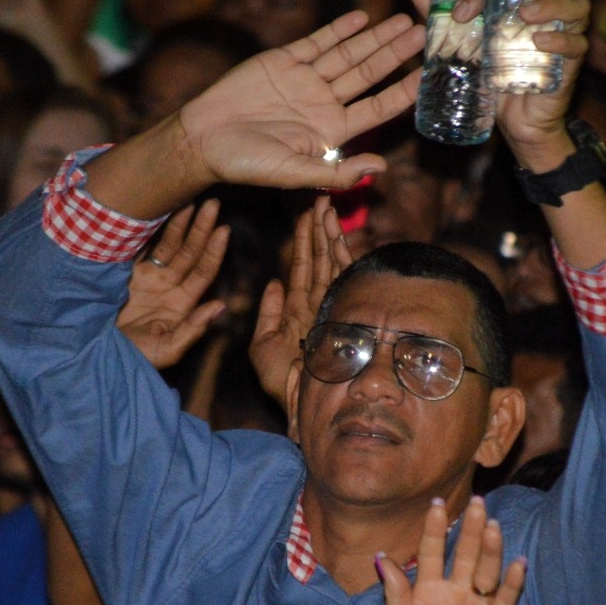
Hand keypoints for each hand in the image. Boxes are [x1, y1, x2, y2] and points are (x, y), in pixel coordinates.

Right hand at [118, 200, 229, 367]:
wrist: (93, 352)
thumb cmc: (133, 357)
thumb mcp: (166, 349)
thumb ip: (192, 329)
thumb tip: (220, 305)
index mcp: (181, 303)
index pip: (203, 272)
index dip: (214, 251)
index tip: (225, 229)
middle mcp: (167, 285)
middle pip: (189, 252)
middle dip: (201, 228)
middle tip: (212, 204)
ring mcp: (146, 276)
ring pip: (167, 244)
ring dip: (179, 223)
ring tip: (189, 199)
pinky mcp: (124, 271)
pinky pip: (140, 244)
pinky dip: (149, 228)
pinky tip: (158, 209)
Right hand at [175, 12, 422, 190]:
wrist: (203, 139)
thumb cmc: (246, 164)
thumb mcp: (295, 174)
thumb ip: (338, 172)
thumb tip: (382, 168)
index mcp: (331, 131)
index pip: (377, 109)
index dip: (403, 93)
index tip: (428, 78)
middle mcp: (323, 103)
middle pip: (368, 75)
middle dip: (396, 55)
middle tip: (425, 36)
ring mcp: (304, 80)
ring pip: (348, 55)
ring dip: (375, 39)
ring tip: (403, 22)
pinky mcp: (283, 61)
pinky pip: (316, 42)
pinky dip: (338, 30)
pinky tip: (361, 18)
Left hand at [249, 196, 352, 403]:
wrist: (302, 404)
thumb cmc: (281, 383)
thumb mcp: (262, 347)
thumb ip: (267, 313)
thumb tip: (273, 284)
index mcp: (297, 312)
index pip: (299, 270)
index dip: (300, 243)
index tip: (303, 217)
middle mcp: (317, 305)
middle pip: (317, 260)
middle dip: (318, 231)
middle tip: (319, 201)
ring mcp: (332, 307)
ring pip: (330, 262)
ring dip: (328, 234)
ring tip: (326, 207)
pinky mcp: (344, 311)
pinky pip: (342, 276)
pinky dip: (339, 251)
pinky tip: (335, 230)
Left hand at [378, 496, 525, 604]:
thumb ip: (396, 593)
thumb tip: (382, 556)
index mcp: (427, 590)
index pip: (431, 551)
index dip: (433, 529)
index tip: (436, 503)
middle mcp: (454, 591)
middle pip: (463, 553)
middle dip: (469, 529)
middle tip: (476, 503)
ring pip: (485, 569)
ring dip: (489, 549)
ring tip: (491, 526)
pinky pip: (506, 597)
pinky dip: (513, 580)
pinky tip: (517, 562)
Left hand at [437, 0, 593, 170]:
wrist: (515, 121)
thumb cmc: (495, 72)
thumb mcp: (468, 40)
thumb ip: (445, 13)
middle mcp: (557, 12)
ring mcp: (566, 37)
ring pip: (579, 7)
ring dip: (553, 5)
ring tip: (525, 14)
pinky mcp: (568, 66)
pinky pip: (575, 46)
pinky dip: (559, 41)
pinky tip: (540, 42)